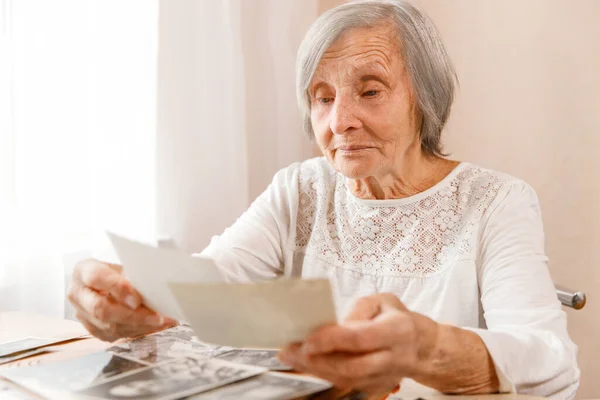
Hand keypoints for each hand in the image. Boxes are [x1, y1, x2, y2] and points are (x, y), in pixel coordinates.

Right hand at [67, 259, 175, 341]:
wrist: (108, 282)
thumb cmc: (118, 271)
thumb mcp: (124, 266)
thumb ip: (134, 275)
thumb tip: (155, 287)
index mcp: (83, 270)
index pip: (96, 278)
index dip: (117, 288)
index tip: (137, 299)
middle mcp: (77, 293)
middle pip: (100, 308)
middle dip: (131, 315)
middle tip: (156, 317)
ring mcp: (82, 313)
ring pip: (108, 325)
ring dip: (139, 325)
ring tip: (163, 322)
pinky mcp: (92, 329)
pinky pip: (114, 334)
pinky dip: (137, 331)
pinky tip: (154, 326)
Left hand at [278, 293, 438, 397]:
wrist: (421, 346)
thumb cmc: (397, 318)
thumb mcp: (383, 300)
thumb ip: (359, 308)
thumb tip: (334, 323)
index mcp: (397, 331)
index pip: (360, 338)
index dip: (332, 340)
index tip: (307, 339)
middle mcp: (393, 358)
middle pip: (351, 366)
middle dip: (316, 360)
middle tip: (290, 351)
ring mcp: (385, 377)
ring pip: (346, 379)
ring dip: (315, 369)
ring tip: (291, 357)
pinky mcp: (377, 387)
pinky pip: (347, 384)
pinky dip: (324, 374)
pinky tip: (307, 364)